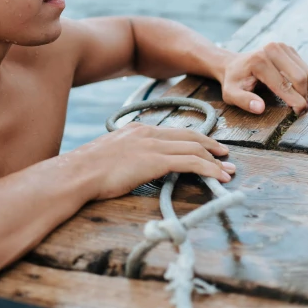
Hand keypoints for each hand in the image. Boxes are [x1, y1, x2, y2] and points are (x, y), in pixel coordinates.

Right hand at [83, 123, 234, 200]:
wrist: (79, 173)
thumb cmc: (88, 171)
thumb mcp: (110, 155)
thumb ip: (127, 156)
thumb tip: (134, 167)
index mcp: (137, 129)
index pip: (173, 131)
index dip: (194, 139)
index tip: (207, 148)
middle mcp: (147, 132)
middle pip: (188, 136)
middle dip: (210, 146)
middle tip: (225, 156)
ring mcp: (152, 144)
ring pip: (193, 148)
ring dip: (214, 161)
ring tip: (228, 171)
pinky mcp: (155, 160)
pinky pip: (190, 162)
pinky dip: (209, 169)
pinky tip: (219, 177)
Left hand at [220, 43, 307, 114]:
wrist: (233, 64)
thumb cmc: (233, 81)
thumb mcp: (231, 94)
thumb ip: (244, 101)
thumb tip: (260, 108)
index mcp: (259, 61)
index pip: (284, 85)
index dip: (295, 102)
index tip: (298, 113)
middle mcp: (272, 50)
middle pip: (300, 77)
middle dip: (303, 96)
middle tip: (301, 109)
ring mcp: (281, 47)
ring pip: (306, 72)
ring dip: (306, 89)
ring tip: (299, 100)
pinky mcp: (288, 49)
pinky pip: (304, 68)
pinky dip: (304, 81)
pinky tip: (296, 90)